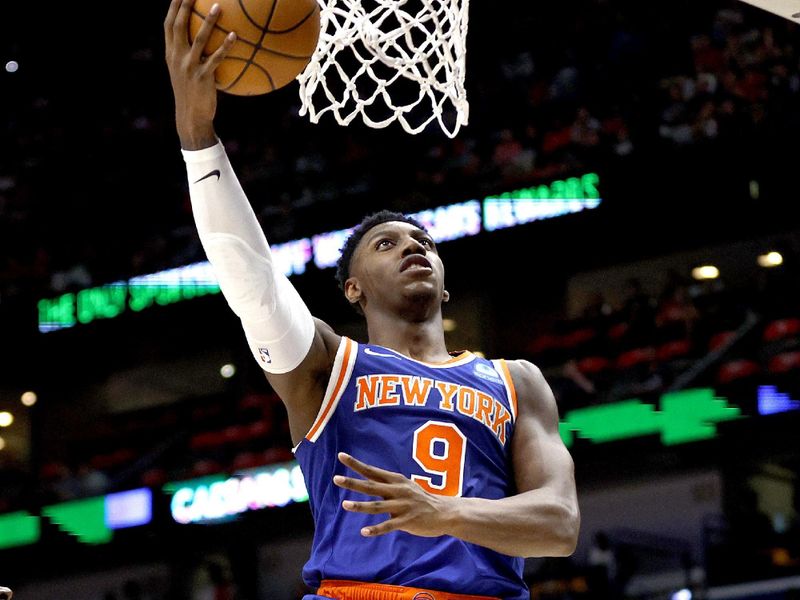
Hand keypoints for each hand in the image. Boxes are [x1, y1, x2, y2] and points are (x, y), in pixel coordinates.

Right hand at [163, 0, 235, 148]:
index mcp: (171, 53)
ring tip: (218, 6)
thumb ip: (190, 55)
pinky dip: (225, 47)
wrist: (191, 117)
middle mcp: (177, 57)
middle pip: (179, 25)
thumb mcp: (186, 72)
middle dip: (185, 5)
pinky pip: (215, 59)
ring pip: (198, 39)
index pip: (169, 24)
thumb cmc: (192, 93)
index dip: (174, 6)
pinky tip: (235, 36)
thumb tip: (207, 40)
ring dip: (209, 22)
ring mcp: (189, 67)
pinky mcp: (202, 77)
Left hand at [333, 452, 453, 537]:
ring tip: (345, 505)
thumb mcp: (404, 486)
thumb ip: (387, 485)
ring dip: (360, 506)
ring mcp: (403, 506)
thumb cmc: (420, 499)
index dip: (356, 464)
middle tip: (336, 479)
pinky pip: (389, 526)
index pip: (372, 471)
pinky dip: (376, 529)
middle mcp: (398, 490)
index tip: (341, 456)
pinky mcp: (408, 521)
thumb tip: (368, 481)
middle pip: (371, 486)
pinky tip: (364, 531)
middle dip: (353, 483)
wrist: (444, 512)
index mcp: (396, 481)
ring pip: (377, 506)